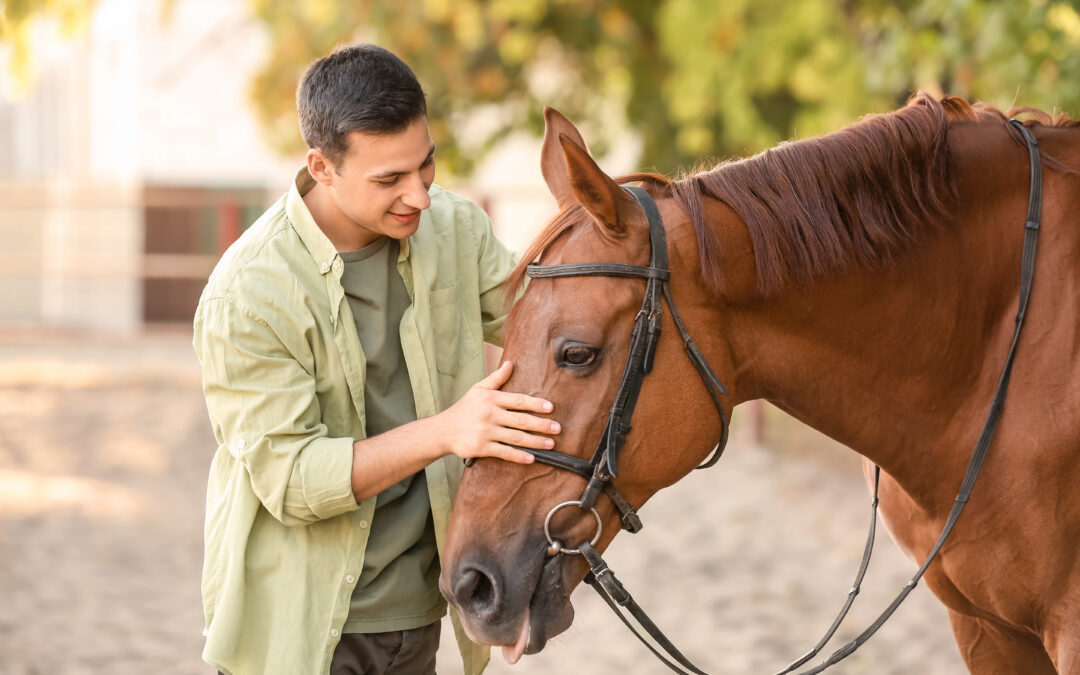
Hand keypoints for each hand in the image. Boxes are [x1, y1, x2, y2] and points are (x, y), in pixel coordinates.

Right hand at [437, 361, 560, 463]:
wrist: (443, 430)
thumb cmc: (464, 409)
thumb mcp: (477, 389)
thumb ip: (496, 378)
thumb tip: (510, 364)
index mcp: (490, 398)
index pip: (518, 400)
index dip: (535, 404)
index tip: (550, 408)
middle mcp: (489, 414)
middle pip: (521, 420)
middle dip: (541, 425)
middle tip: (557, 428)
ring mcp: (485, 432)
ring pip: (516, 437)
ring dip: (536, 442)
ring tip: (550, 444)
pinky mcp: (481, 447)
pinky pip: (504, 452)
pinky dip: (519, 456)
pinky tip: (532, 458)